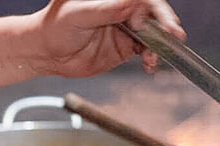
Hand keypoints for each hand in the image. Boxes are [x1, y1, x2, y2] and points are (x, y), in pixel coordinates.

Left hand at [26, 0, 184, 76]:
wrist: (45, 54)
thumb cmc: (54, 27)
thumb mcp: (78, 14)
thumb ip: (107, 9)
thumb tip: (134, 3)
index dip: (155, 9)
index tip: (157, 22)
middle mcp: (121, 9)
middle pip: (153, 13)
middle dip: (165, 25)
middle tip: (174, 37)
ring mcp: (125, 28)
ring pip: (152, 34)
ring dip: (159, 45)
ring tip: (152, 57)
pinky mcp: (125, 48)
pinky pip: (146, 51)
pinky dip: (151, 59)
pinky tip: (149, 65)